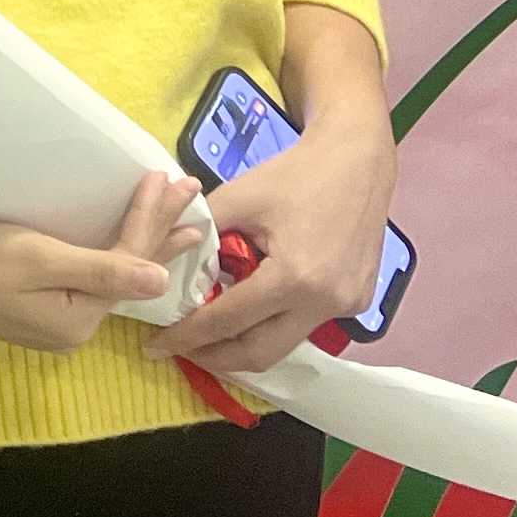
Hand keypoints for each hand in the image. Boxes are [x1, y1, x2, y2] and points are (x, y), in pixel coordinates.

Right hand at [0, 170, 204, 353]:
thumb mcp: (37, 259)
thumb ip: (100, 270)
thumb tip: (161, 282)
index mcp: (77, 320)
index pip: (129, 264)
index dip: (152, 221)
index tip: (168, 178)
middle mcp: (72, 329)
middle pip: (127, 272)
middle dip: (159, 231)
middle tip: (190, 192)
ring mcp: (54, 322)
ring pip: (111, 276)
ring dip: (142, 242)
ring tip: (178, 223)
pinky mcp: (37, 309)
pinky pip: (91, 280)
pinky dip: (114, 255)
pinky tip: (127, 249)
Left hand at [148, 110, 396, 377]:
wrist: (358, 159)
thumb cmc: (296, 173)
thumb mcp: (238, 197)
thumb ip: (200, 234)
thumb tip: (167, 267)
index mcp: (293, 277)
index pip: (228, 320)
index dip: (187, 334)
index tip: (157, 343)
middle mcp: (324, 302)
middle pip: (260, 352)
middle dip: (215, 357)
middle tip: (180, 347)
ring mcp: (347, 306)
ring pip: (284, 343)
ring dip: (245, 341)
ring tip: (210, 329)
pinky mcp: (358, 302)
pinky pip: (307, 324)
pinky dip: (274, 322)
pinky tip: (253, 306)